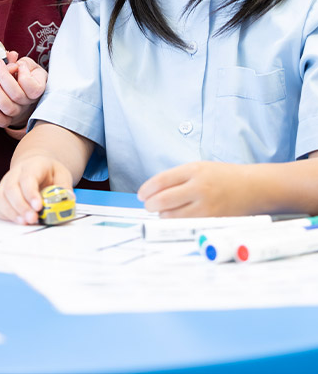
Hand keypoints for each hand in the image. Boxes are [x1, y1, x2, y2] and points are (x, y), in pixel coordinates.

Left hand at [0, 54, 46, 128]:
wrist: (20, 87)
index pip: (33, 88)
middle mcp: (29, 102)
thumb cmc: (22, 73)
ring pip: (9, 108)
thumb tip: (10, 55)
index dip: (24, 75)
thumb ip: (17, 61)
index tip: (18, 64)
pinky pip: (2, 121)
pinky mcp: (9, 118)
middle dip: (4, 77)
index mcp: (37, 88)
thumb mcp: (24, 64)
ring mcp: (19, 111)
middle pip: (17, 95)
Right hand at [0, 155, 72, 223]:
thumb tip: (67, 199)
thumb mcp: (62, 175)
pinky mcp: (1, 194)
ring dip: (12, 213)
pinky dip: (5, 215)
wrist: (36, 166)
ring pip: (1, 197)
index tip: (38, 206)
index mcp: (32, 165)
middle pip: (11, 188)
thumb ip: (64, 187)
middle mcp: (15, 173)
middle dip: (21, 206)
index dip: (31, 193)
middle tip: (33, 219)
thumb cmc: (48, 172)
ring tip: (25, 222)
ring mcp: (5, 183)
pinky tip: (17, 220)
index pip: (27, 178)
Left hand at [138, 161, 252, 216]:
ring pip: (172, 216)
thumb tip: (153, 192)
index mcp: (194, 170)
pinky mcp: (211, 220)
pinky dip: (176, 222)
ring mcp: (206, 206)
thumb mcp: (199, 168)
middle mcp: (199, 188)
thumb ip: (178, 177)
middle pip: (163, 200)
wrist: (251, 187)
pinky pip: (185, 225)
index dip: (147, 189)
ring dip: (163, 215)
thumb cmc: (223, 176)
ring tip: (164, 211)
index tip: (141, 194)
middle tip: (148, 205)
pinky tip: (176, 218)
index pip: (162, 181)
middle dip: (151, 205)